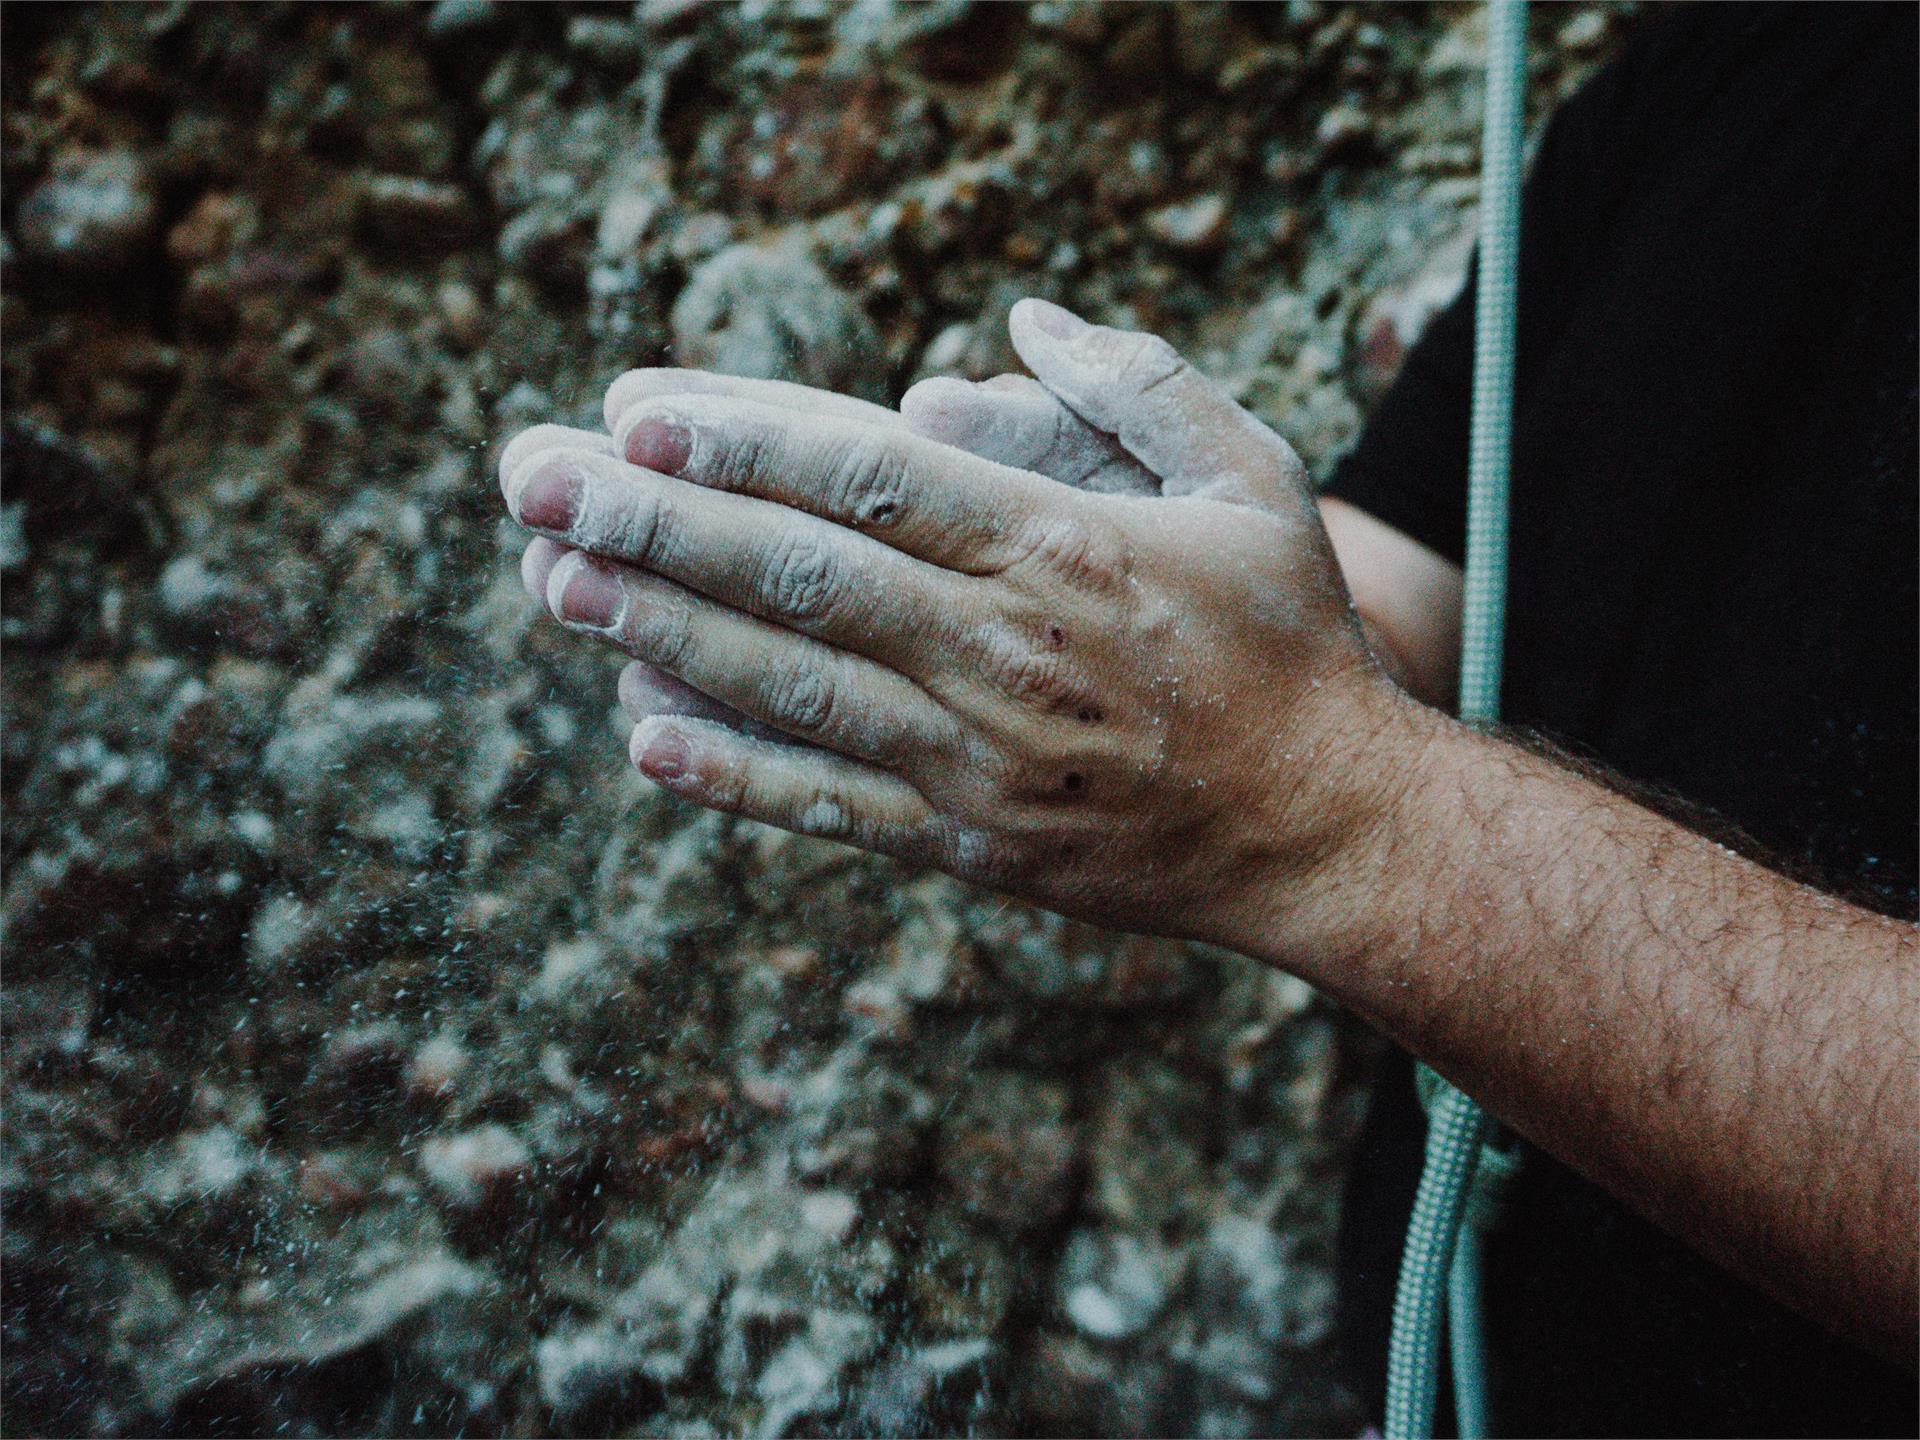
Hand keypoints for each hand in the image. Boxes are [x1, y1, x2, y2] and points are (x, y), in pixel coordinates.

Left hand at [498, 301, 1425, 953]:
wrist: (1323, 828)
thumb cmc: (1287, 642)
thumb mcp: (1255, 478)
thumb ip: (1140, 382)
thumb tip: (1020, 317)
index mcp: (1062, 547)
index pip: (870, 478)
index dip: (741, 442)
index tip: (632, 414)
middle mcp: (1004, 650)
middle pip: (798, 573)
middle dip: (652, 524)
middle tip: (530, 480)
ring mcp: (977, 756)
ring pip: (791, 685)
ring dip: (659, 633)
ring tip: (550, 583)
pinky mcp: (968, 843)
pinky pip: (828, 806)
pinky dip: (731, 773)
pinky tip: (640, 735)